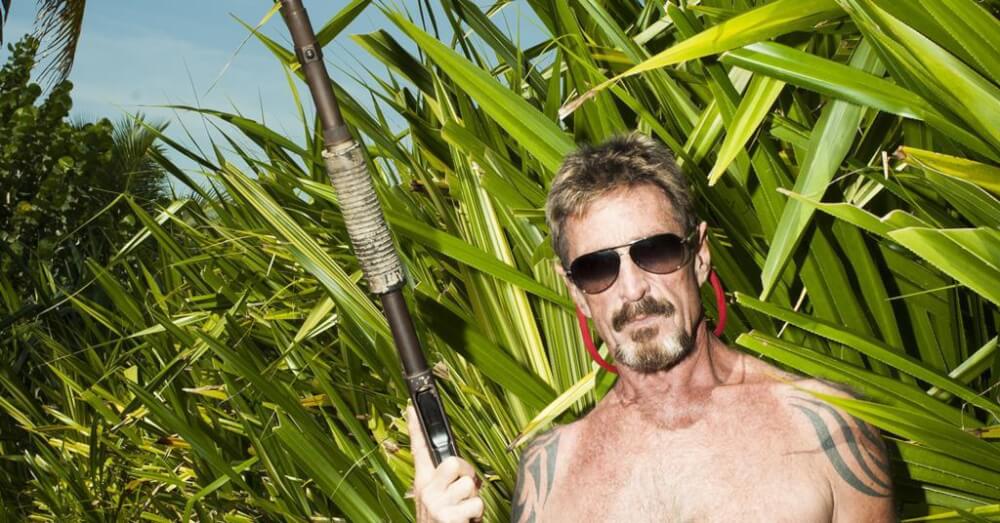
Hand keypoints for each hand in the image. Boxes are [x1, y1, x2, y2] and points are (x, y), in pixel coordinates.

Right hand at [407, 406, 482, 522]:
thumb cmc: (442, 521)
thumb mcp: (437, 500)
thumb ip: (443, 481)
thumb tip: (457, 464)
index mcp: (423, 482)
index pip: (419, 450)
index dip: (415, 427)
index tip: (412, 406)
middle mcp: (426, 491)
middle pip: (454, 462)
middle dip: (467, 474)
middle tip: (465, 489)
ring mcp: (436, 504)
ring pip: (470, 486)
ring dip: (473, 501)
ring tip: (464, 512)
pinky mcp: (447, 518)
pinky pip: (475, 504)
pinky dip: (476, 515)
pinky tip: (466, 522)